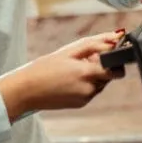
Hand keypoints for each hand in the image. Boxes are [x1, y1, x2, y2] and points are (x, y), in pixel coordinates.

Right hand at [0, 32, 121, 119]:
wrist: (25, 91)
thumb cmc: (43, 68)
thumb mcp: (68, 51)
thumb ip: (94, 44)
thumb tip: (114, 38)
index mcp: (87, 73)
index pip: (116, 68)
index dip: (111, 59)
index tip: (101, 54)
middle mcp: (90, 88)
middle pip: (109, 76)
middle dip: (101, 67)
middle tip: (83, 60)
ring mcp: (85, 98)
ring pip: (100, 83)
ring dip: (92, 75)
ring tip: (70, 70)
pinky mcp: (81, 104)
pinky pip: (90, 91)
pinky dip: (84, 84)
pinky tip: (68, 80)